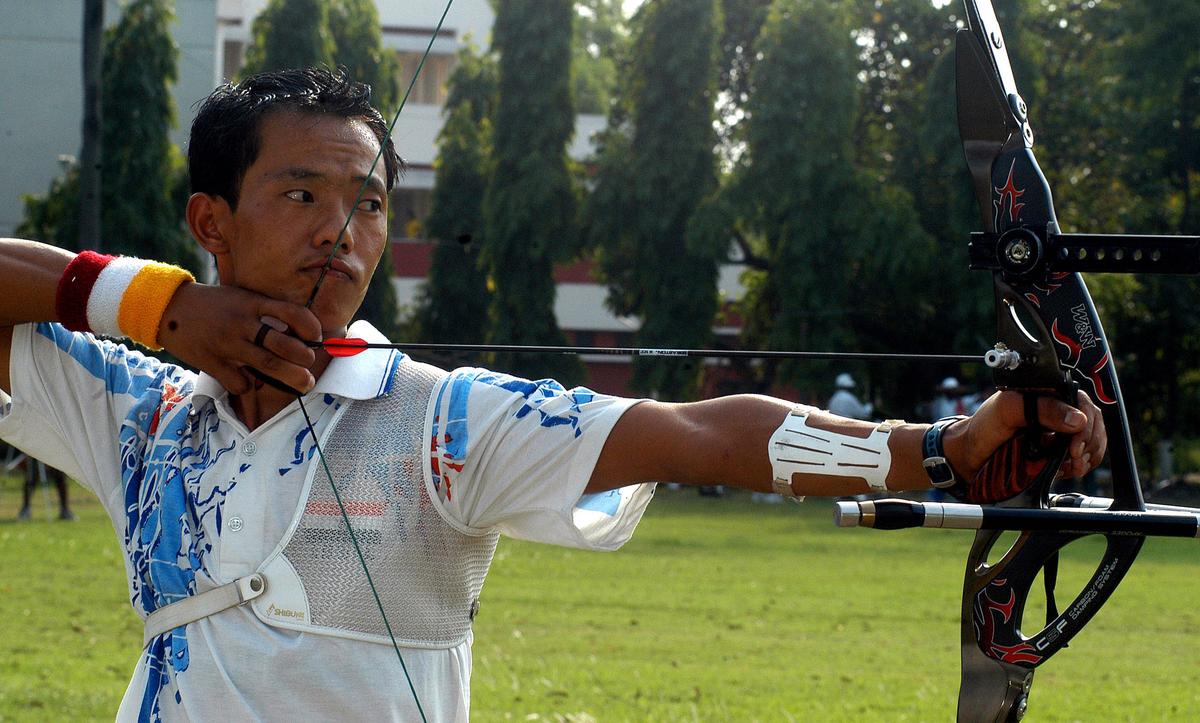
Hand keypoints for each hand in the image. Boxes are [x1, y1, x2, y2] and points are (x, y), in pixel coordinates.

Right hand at [156, 282, 320, 394]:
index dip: (310, 326)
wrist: (169, 309)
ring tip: (304, 383)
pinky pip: (239, 382)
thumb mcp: (241, 297)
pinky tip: (249, 382)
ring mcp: (227, 344)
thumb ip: (266, 310)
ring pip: (268, 365)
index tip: (316, 337)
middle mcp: (242, 323)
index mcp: (252, 303)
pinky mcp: (212, 362)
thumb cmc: (213, 305)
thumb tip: (299, 331)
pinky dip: (249, 386)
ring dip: (292, 377)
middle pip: (284, 345)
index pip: (292, 312)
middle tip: (310, 367)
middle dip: (304, 359)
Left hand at [942, 390, 1105, 498]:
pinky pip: (1083, 457)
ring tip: (1071, 466)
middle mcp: (1057, 410)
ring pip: (1092, 441)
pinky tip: (1066, 470)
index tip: (1076, 444)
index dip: (1086, 423)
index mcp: (1047, 393)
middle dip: (1089, 442)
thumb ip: (1041, 409)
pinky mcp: (1058, 451)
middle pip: (1093, 422)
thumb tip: (1077, 419)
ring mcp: (1059, 431)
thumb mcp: (1008, 410)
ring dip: (1087, 456)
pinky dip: (1080, 465)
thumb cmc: (984, 426)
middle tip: (1074, 457)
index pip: (1083, 402)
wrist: (970, 455)